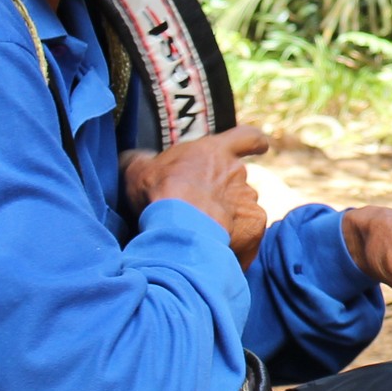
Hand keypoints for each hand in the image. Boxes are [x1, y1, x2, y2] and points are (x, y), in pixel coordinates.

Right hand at [122, 122, 271, 263]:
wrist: (182, 225)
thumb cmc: (160, 191)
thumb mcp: (139, 169)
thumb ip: (140, 161)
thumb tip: (131, 159)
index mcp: (215, 151)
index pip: (244, 137)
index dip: (253, 142)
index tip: (261, 146)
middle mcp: (237, 172)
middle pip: (237, 181)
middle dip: (224, 195)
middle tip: (201, 212)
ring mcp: (249, 198)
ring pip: (243, 208)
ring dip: (230, 220)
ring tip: (203, 237)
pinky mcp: (255, 225)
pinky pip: (249, 234)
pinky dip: (238, 243)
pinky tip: (216, 253)